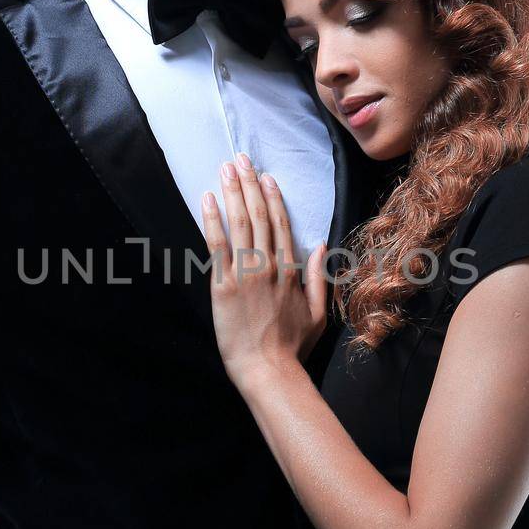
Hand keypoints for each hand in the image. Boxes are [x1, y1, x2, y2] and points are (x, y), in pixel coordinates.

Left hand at [201, 153, 328, 385]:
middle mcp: (269, 265)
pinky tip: (208, 198)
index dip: (272, 198)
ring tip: (226, 168)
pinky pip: (218, 244)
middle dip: (250, 184)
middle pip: (259, 215)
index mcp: (291, 271)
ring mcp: (246, 273)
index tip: (265, 177)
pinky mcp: (224, 284)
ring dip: (233, 191)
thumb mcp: (317, 313)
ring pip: (240, 222)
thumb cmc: (292, 347)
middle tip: (240, 159)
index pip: (281, 224)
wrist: (267, 370)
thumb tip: (319, 246)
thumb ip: (318, 278)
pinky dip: (213, 219)